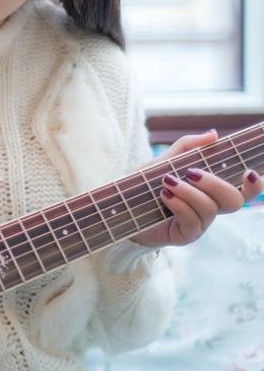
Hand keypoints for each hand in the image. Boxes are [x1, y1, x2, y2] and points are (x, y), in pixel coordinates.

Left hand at [132, 130, 262, 247]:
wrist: (119, 207)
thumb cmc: (143, 185)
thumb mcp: (164, 161)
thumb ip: (187, 147)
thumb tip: (214, 134)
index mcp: (210, 191)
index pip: (244, 191)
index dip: (255, 185)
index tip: (249, 172)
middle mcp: (210, 209)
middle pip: (234, 201)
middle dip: (215, 184)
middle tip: (190, 172)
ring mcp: (199, 224)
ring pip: (210, 209)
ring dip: (189, 192)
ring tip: (167, 181)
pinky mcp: (184, 236)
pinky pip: (192, 221)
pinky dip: (179, 204)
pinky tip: (164, 195)